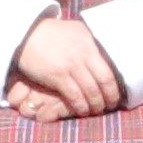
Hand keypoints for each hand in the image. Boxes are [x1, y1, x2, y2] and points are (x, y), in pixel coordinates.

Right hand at [6, 9, 126, 124]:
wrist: (26, 34)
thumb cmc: (51, 34)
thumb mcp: (75, 32)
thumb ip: (89, 44)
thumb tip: (105, 57)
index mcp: (90, 43)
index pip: (109, 69)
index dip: (114, 86)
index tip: (116, 94)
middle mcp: (84, 53)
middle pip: (104, 81)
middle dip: (109, 97)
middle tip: (110, 106)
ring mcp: (71, 65)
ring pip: (90, 91)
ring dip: (95, 105)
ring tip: (96, 110)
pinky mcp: (57, 75)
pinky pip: (74, 96)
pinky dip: (80, 106)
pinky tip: (82, 111)